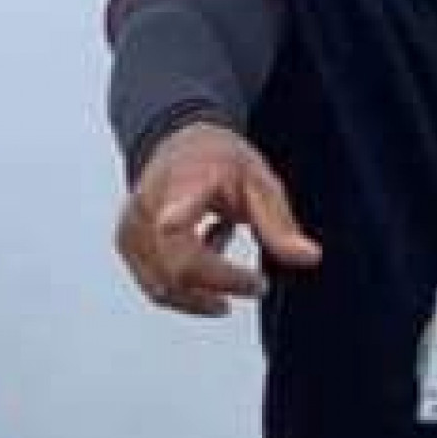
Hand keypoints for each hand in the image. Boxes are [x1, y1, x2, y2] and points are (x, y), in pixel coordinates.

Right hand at [117, 124, 321, 317]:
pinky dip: (186, 287)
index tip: (171, 226)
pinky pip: (156, 285)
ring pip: (165, 287)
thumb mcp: (260, 184)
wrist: (180, 143)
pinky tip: (206, 260)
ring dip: (204, 294)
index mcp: (187, 183)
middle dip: (222, 284)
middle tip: (256, 283)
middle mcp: (151, 204)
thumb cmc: (220, 162)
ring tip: (233, 269)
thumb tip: (309, 258)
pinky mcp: (126, 243)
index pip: (177, 206)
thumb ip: (279, 226)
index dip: (177, 220)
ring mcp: (133, 225)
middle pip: (180, 267)